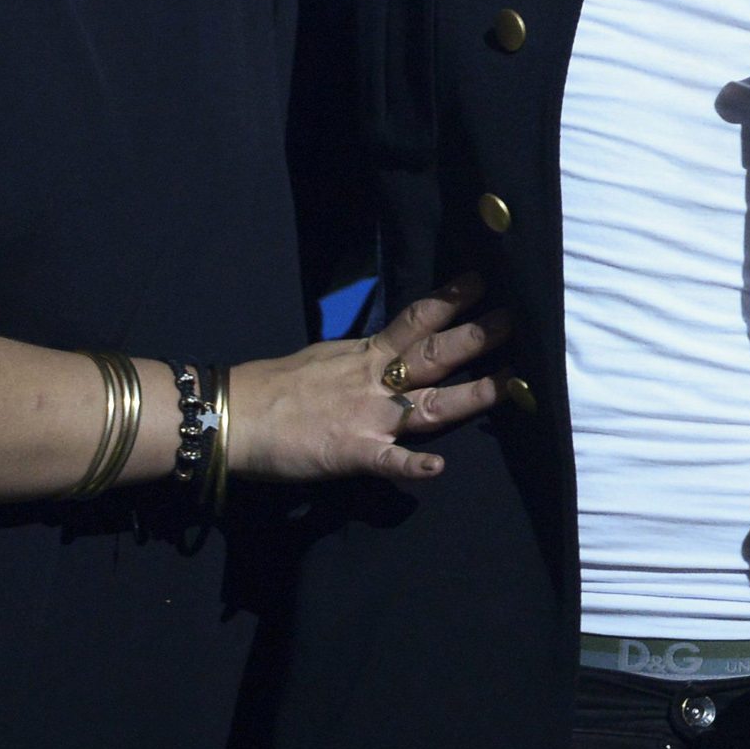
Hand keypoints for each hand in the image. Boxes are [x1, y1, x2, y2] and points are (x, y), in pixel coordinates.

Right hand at [225, 278, 509, 484]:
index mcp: (366, 355)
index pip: (416, 321)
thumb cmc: (273, 387)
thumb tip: (385, 350)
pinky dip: (411, 467)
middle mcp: (376, 381)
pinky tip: (438, 469)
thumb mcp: (323, 358)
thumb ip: (360, 357)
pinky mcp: (352, 453)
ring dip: (471, 394)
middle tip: (517, 318)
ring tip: (510, 385)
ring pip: (430, 404)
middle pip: (435, 354)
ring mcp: (369, 417)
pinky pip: (387, 462)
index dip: (451, 300)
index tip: (483, 280)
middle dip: (478, 337)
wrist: (232, 416)